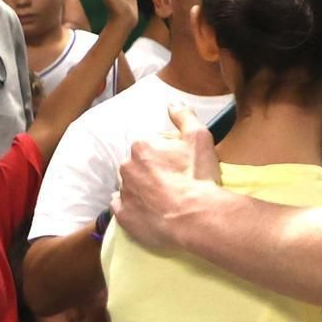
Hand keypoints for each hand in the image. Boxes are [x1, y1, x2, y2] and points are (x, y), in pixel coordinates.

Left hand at [111, 106, 220, 250]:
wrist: (195, 217)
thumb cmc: (197, 176)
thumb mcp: (199, 137)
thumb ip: (184, 116)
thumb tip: (172, 104)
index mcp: (142, 146)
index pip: (149, 145)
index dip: (165, 155)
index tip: (178, 165)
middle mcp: (126, 167)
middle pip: (137, 165)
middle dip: (151, 171)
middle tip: (173, 182)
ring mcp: (124, 193)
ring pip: (130, 185)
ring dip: (142, 189)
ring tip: (163, 198)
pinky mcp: (124, 217)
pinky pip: (122, 207)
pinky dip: (133, 207)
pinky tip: (149, 210)